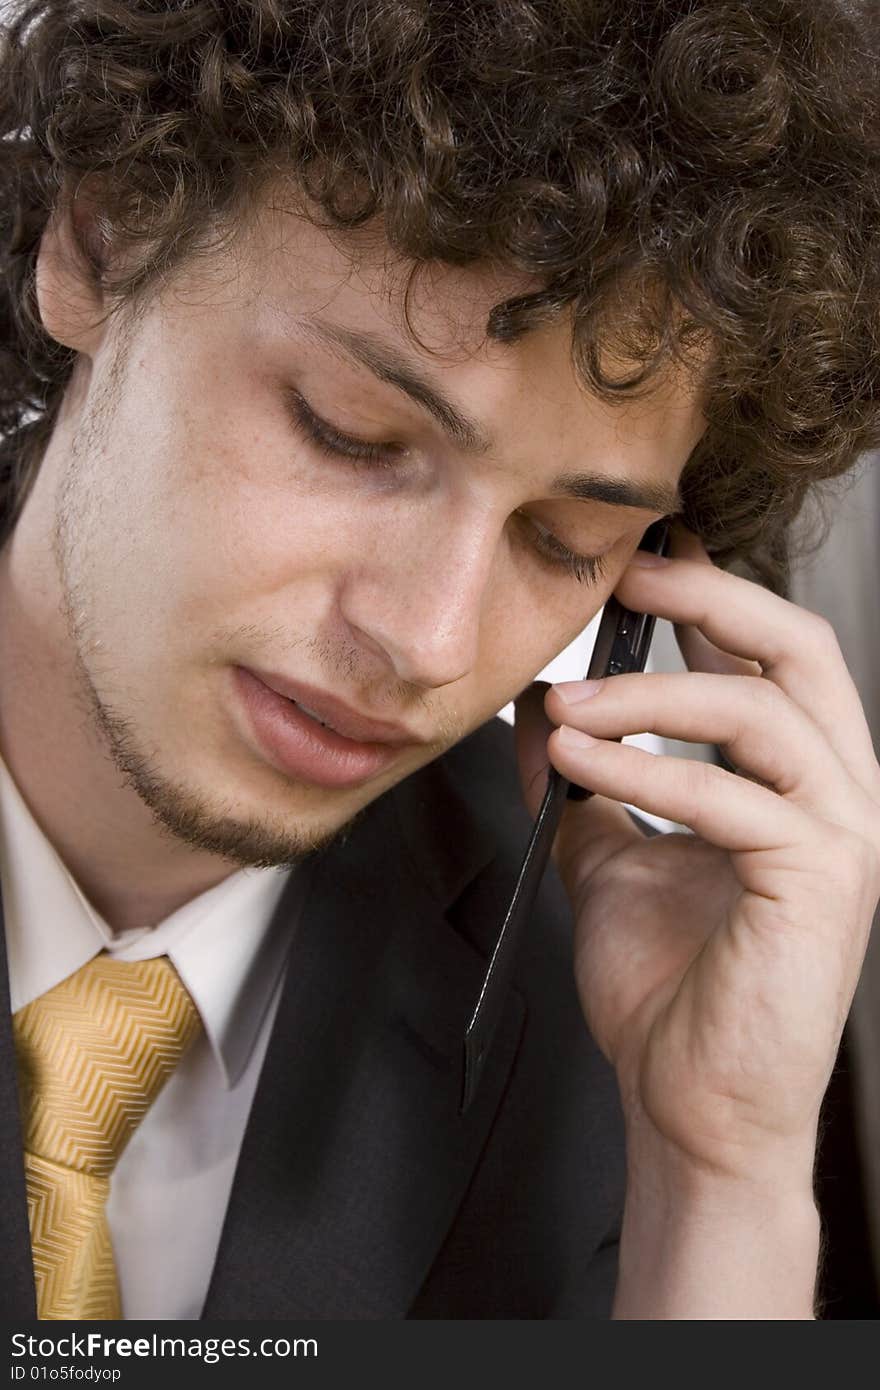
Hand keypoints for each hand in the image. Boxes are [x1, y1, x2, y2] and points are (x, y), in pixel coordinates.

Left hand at [514, 525, 879, 1191]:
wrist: (689, 1105)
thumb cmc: (668, 989)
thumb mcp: (605, 857)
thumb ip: (588, 782)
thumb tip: (538, 710)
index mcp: (793, 778)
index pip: (767, 653)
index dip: (706, 591)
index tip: (634, 557)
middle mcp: (836, 793)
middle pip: (797, 648)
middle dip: (708, 595)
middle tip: (625, 575)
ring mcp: (843, 836)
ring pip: (764, 713)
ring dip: (654, 693)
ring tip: (566, 700)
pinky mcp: (825, 883)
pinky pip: (738, 799)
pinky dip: (652, 769)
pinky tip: (582, 757)